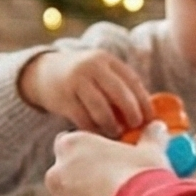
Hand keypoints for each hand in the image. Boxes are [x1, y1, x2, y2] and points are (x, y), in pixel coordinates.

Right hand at [19, 48, 153, 136]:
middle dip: (131, 112)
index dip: (144, 101)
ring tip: (116, 132)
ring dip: (111, 124)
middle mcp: (92, 67)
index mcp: (107, 60)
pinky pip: (83, 119)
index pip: (132, 81)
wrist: (44, 73)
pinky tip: (98, 134)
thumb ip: (121, 88)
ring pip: (100, 108)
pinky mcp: (62, 98)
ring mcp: (76, 82)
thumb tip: (148, 116)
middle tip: (135, 126)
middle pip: (119, 93)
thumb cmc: (84, 79)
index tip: (151, 118)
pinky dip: (93, 129)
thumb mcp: (102, 73)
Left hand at [43, 131, 166, 195]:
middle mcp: (56, 175)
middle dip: (82, 181)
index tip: (103, 158)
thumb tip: (157, 127)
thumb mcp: (152, 151)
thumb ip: (150, 137)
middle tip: (110, 186)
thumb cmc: (145, 177)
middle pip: (64, 176)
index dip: (85, 151)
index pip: (67, 143)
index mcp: (71, 146)